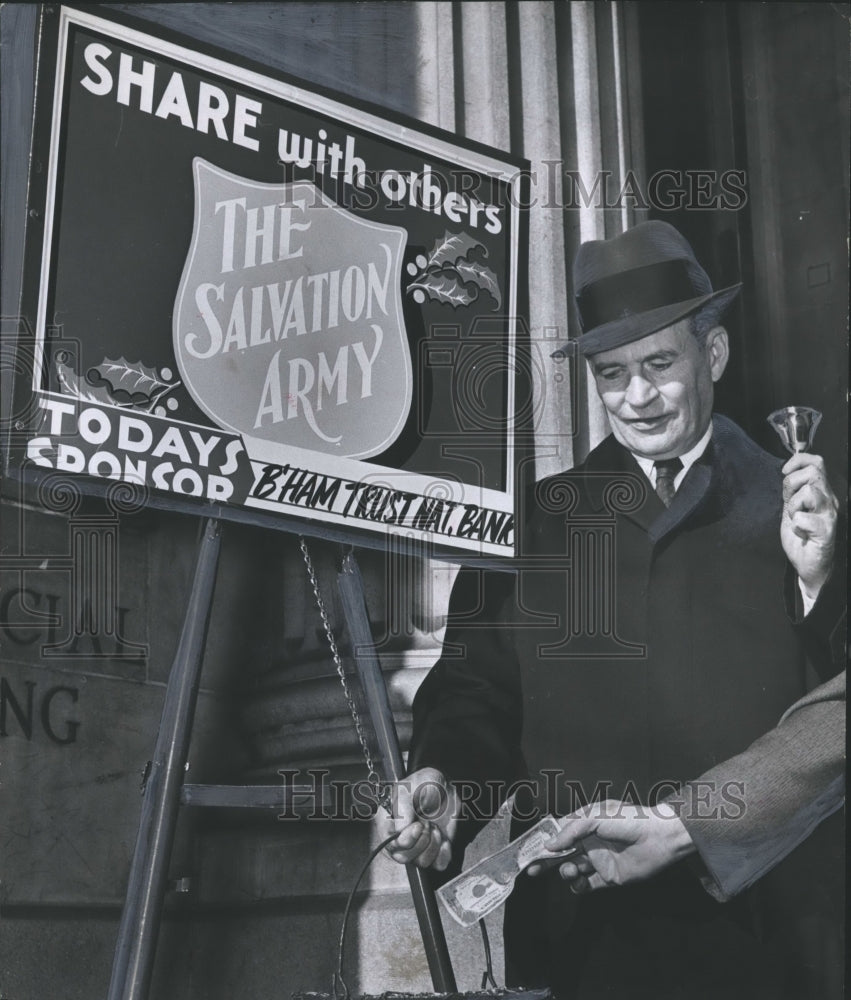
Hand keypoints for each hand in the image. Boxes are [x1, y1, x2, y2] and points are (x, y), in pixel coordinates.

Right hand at [383, 767, 457, 870]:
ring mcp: (418, 846)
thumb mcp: (410, 788)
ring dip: (432, 845)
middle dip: (420, 841)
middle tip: (427, 823)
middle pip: (403, 857)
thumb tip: (399, 830)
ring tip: (436, 827)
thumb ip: (402, 806)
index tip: (418, 825)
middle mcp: (401, 838)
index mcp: (389, 823)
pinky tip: (445, 840)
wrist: (445, 787)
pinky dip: (444, 854)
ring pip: (421, 862)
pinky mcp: (435, 850)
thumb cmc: (423, 784)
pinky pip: (438, 864)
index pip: (389, 843)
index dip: (404, 839)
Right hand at [526, 800, 694, 891]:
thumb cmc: (629, 820)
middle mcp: (588, 842)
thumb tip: (549, 845)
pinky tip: (579, 882)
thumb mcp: (596, 817)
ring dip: (564, 872)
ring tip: (570, 871)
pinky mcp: (608, 878)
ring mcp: (598, 860)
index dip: (543, 840)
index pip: (558, 832)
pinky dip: (578, 886)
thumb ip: (571, 831)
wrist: (659, 838)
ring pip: (571, 869)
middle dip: (545, 861)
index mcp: (584, 823)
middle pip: (561, 854)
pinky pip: (587, 886)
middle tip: (531, 870)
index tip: (528, 849)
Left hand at [781, 453, 838, 599]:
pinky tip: (800, 532)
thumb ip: (792, 490)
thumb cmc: (802, 536)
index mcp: (821, 493)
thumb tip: (788, 470)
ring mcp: (829, 516)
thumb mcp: (792, 507)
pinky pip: (804, 518)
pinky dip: (796, 524)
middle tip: (790, 502)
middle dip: (793, 483)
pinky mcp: (825, 532)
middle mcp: (829, 501)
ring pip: (810, 492)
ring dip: (794, 505)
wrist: (809, 565)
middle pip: (814, 472)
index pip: (817, 462)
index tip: (785, 471)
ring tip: (795, 518)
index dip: (798, 461)